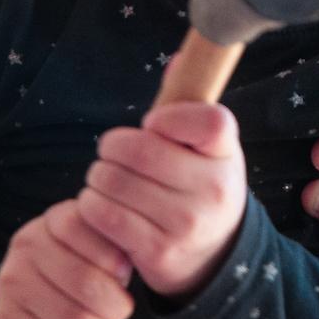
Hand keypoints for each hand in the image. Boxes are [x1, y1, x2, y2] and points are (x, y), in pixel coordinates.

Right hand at [0, 199, 134, 318]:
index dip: (115, 259)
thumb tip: (136, 257)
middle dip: (117, 306)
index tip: (124, 275)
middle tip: (122, 313)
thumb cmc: (74, 276)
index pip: (90, 233)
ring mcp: (11, 284)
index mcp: (54, 221)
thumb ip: (116, 245)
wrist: (24, 309)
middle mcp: (27, 247)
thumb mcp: (94, 250)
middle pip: (87, 282)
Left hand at [79, 102, 247, 298]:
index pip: (207, 120)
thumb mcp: (208, 149)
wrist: (214, 257)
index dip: (168, 117)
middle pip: (137, 149)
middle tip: (113, 155)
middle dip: (112, 147)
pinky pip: (102, 213)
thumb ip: (187, 107)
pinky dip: (92, 205)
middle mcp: (213, 189)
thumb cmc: (199, 188)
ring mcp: (185, 222)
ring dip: (98, 177)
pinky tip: (104, 205)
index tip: (154, 126)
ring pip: (112, 181)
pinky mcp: (157, 251)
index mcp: (226, 155)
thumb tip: (177, 60)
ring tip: (109, 182)